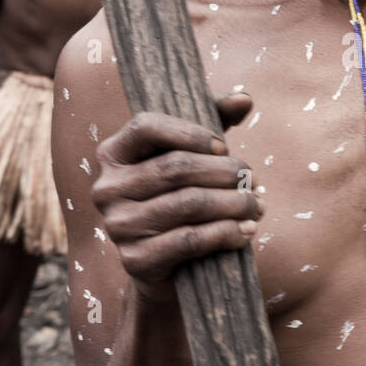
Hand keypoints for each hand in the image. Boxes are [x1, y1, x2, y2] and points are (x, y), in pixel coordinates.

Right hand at [91, 93, 262, 300]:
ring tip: (257, 204)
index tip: (223, 147)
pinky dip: (226, 233)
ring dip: (234, 203)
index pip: (146, 126)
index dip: (190, 133)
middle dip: (224, 172)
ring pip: (188, 204)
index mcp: (113, 154)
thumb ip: (215, 121)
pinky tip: (247, 230)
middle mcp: (107, 188)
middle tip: (252, 180)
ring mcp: (118, 226)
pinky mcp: (136, 259)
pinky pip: (190, 240)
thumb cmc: (180, 198)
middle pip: (175, 168)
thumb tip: (244, 99)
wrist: (165, 267)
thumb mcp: (193, 156)